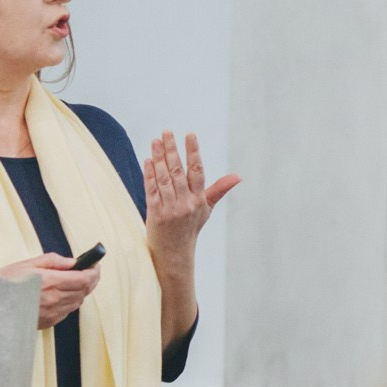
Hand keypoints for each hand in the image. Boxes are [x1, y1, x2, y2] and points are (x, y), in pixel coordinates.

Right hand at [0, 253, 101, 329]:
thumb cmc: (5, 284)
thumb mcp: (27, 265)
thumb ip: (53, 261)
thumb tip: (72, 262)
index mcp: (50, 283)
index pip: (84, 279)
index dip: (94, 272)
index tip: (96, 265)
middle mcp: (54, 300)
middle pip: (85, 290)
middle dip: (91, 279)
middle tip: (91, 270)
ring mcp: (53, 313)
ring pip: (78, 301)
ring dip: (82, 290)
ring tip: (78, 280)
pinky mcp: (48, 322)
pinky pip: (68, 310)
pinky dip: (71, 300)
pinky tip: (64, 293)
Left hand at [144, 131, 240, 273]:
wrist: (174, 254)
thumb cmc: (190, 228)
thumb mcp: (206, 209)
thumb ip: (219, 190)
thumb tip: (238, 176)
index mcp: (199, 200)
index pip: (197, 171)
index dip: (193, 152)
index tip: (190, 135)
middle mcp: (185, 203)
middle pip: (178, 171)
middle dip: (172, 149)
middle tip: (167, 132)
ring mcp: (169, 208)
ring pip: (163, 178)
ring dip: (158, 158)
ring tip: (156, 141)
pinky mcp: (154, 213)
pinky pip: (151, 189)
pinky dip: (149, 174)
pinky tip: (148, 160)